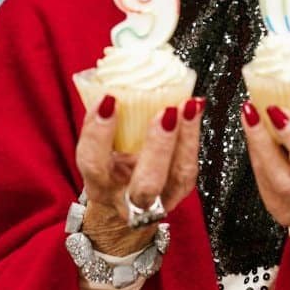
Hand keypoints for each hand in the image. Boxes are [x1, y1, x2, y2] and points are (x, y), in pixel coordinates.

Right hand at [75, 95, 204, 255]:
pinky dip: (193, 135)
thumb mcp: (94, 152)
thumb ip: (98, 126)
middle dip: (158, 147)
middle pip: (146, 183)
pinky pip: (189, 166)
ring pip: (178, 175)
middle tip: (166, 112)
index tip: (108, 101)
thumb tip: (106, 85)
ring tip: (189, 106)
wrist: (123, 204)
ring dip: (186, 137)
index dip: (99, 135)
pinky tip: (195, 110)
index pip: (94, 164)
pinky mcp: (180, 189)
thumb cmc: (107, 171)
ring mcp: (160, 198)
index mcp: (100, 186)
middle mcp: (129, 199)